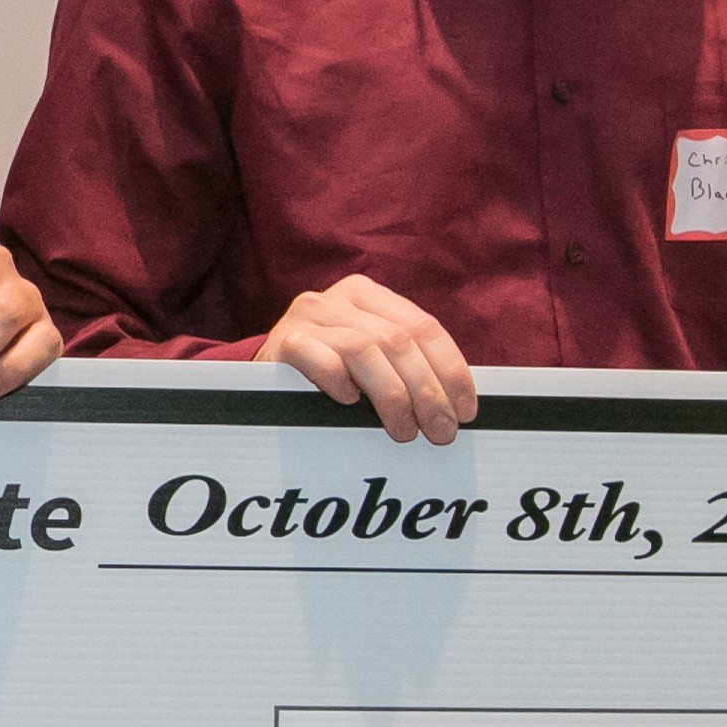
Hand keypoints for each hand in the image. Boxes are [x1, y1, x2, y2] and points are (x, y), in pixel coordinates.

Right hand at [265, 274, 475, 443]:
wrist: (262, 378)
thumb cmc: (328, 375)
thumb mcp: (372, 360)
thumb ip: (406, 365)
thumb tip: (458, 404)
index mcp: (369, 295)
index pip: (424, 326)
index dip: (451, 370)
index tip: (465, 410)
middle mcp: (338, 298)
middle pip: (398, 341)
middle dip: (427, 391)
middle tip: (440, 432)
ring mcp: (308, 317)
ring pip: (365, 349)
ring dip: (393, 396)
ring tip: (403, 431)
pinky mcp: (283, 342)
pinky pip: (321, 359)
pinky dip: (341, 383)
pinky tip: (350, 404)